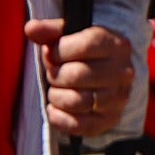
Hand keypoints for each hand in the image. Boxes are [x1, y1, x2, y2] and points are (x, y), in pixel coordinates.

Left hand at [26, 19, 134, 137]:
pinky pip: (79, 125)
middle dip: (55, 75)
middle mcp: (123, 71)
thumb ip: (50, 30)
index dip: (60, 51)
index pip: (86, 46)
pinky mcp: (111, 119)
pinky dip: (59, 118)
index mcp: (116, 44)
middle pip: (78, 75)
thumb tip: (31, 29)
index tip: (52, 54)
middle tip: (54, 73)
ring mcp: (119, 97)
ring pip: (77, 101)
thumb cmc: (84, 53)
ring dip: (56, 96)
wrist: (108, 75)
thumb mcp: (70, 35)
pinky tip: (55, 108)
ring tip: (56, 90)